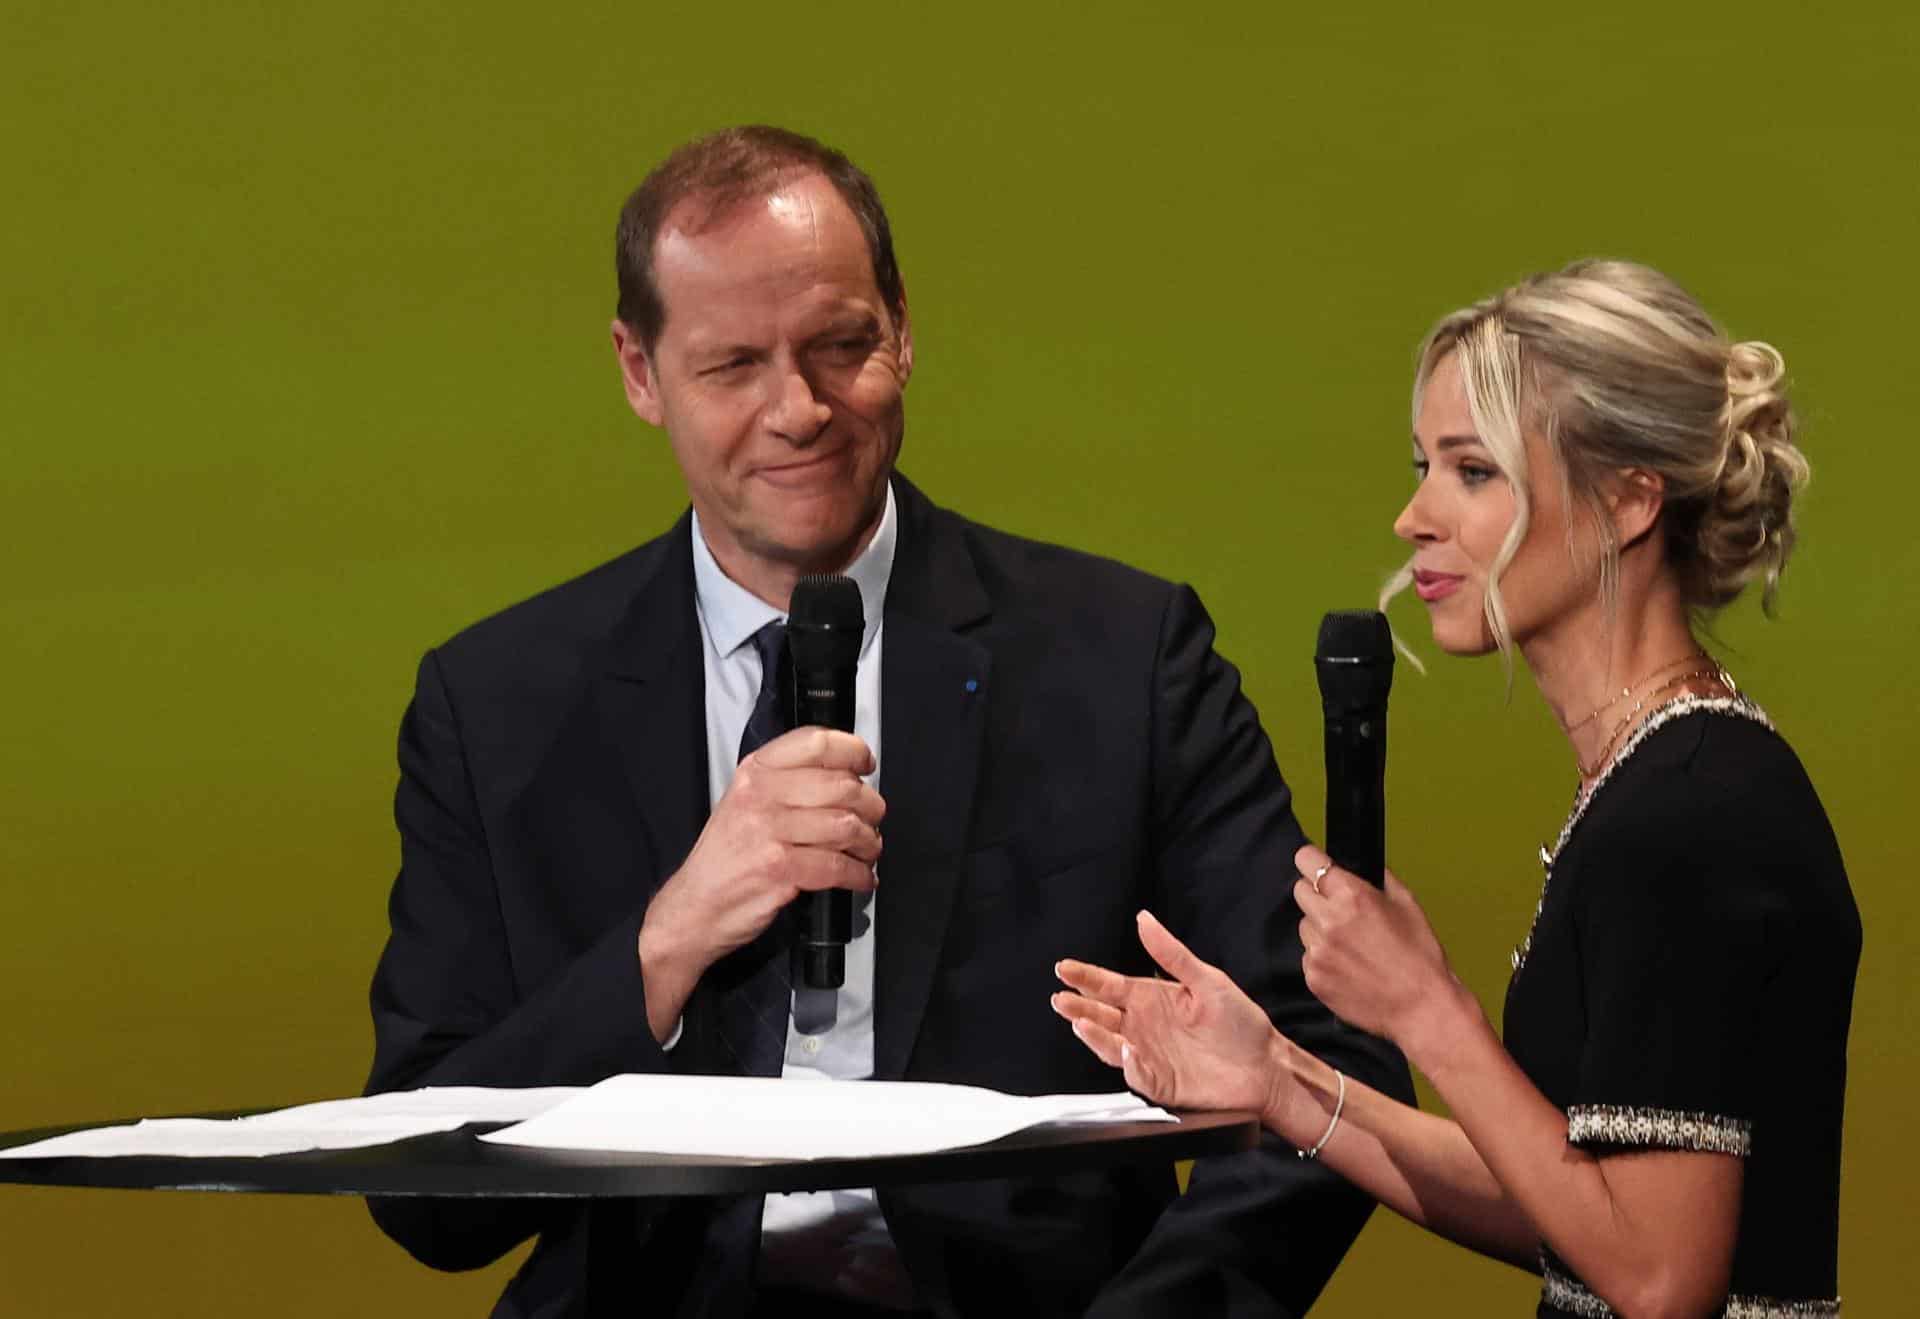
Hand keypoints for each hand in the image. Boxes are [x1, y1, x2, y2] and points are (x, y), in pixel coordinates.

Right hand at [638, 728, 883, 1037]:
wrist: (693, 908)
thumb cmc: (725, 858)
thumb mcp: (745, 803)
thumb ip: (788, 783)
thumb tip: (845, 776)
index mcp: (755, 772)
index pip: (816, 743)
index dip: (853, 751)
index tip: (865, 766)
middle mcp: (761, 796)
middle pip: (841, 786)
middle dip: (870, 807)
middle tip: (873, 820)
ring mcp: (768, 832)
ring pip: (845, 825)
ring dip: (869, 843)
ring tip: (867, 851)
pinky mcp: (779, 869)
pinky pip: (838, 866)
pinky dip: (859, 875)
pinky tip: (859, 878)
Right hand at [1052, 911, 1298, 1127]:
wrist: (1265, 1066)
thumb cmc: (1240, 1023)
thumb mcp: (1207, 980)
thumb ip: (1171, 953)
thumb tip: (1144, 919)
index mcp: (1151, 999)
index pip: (1109, 986)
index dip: (1085, 977)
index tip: (1064, 968)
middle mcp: (1143, 1027)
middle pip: (1101, 1015)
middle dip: (1078, 1006)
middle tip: (1061, 998)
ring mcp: (1149, 1055)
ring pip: (1110, 1045)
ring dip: (1094, 1034)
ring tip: (1081, 1022)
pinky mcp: (1159, 1083)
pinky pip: (1137, 1074)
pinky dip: (1130, 1064)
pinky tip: (1127, 1050)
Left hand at [1293, 845, 1463, 1054]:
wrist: (1422, 1009)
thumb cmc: (1420, 958)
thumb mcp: (1407, 904)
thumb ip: (1379, 879)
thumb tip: (1360, 866)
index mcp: (1351, 896)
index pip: (1307, 860)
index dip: (1312, 862)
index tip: (1316, 866)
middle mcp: (1328, 920)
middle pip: (1300, 892)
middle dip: (1317, 896)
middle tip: (1340, 910)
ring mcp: (1317, 951)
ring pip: (1304, 926)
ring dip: (1319, 929)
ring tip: (1351, 945)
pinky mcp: (1313, 978)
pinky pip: (1308, 956)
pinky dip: (1322, 958)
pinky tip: (1348, 967)